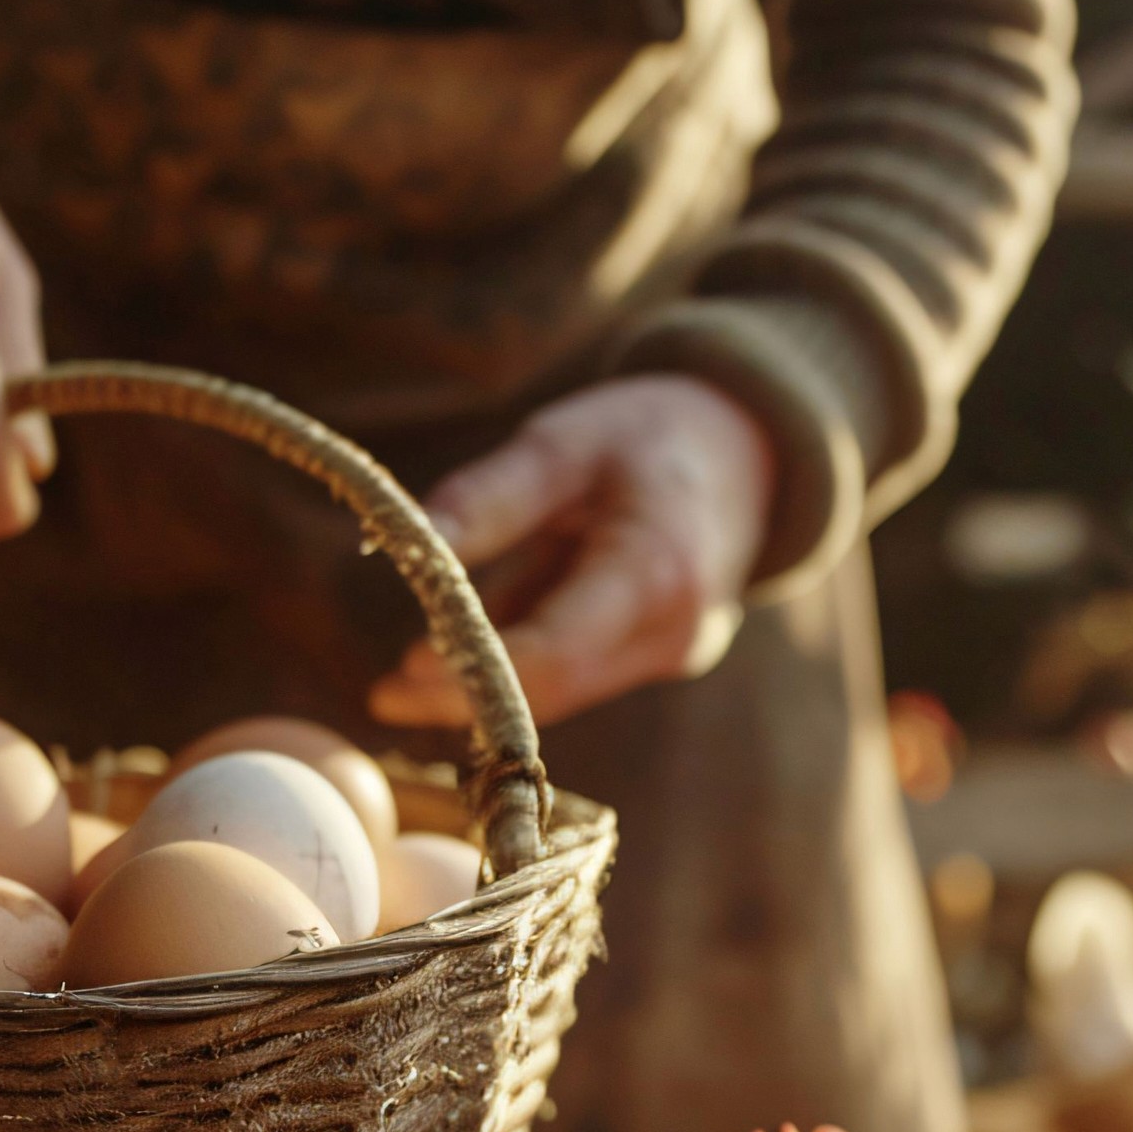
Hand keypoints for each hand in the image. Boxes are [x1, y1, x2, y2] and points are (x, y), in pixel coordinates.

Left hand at [370, 375, 774, 728]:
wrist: (750, 449)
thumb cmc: (651, 433)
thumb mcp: (564, 443)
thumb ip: (488, 499)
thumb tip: (397, 548)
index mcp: (656, 570)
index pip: (555, 650)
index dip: (476, 672)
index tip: (404, 669)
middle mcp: (674, 631)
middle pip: (556, 687)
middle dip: (467, 697)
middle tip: (383, 694)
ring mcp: (674, 651)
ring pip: (565, 687)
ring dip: (487, 687)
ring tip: (402, 681)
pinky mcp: (663, 653)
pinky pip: (581, 669)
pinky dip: (523, 663)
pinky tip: (466, 650)